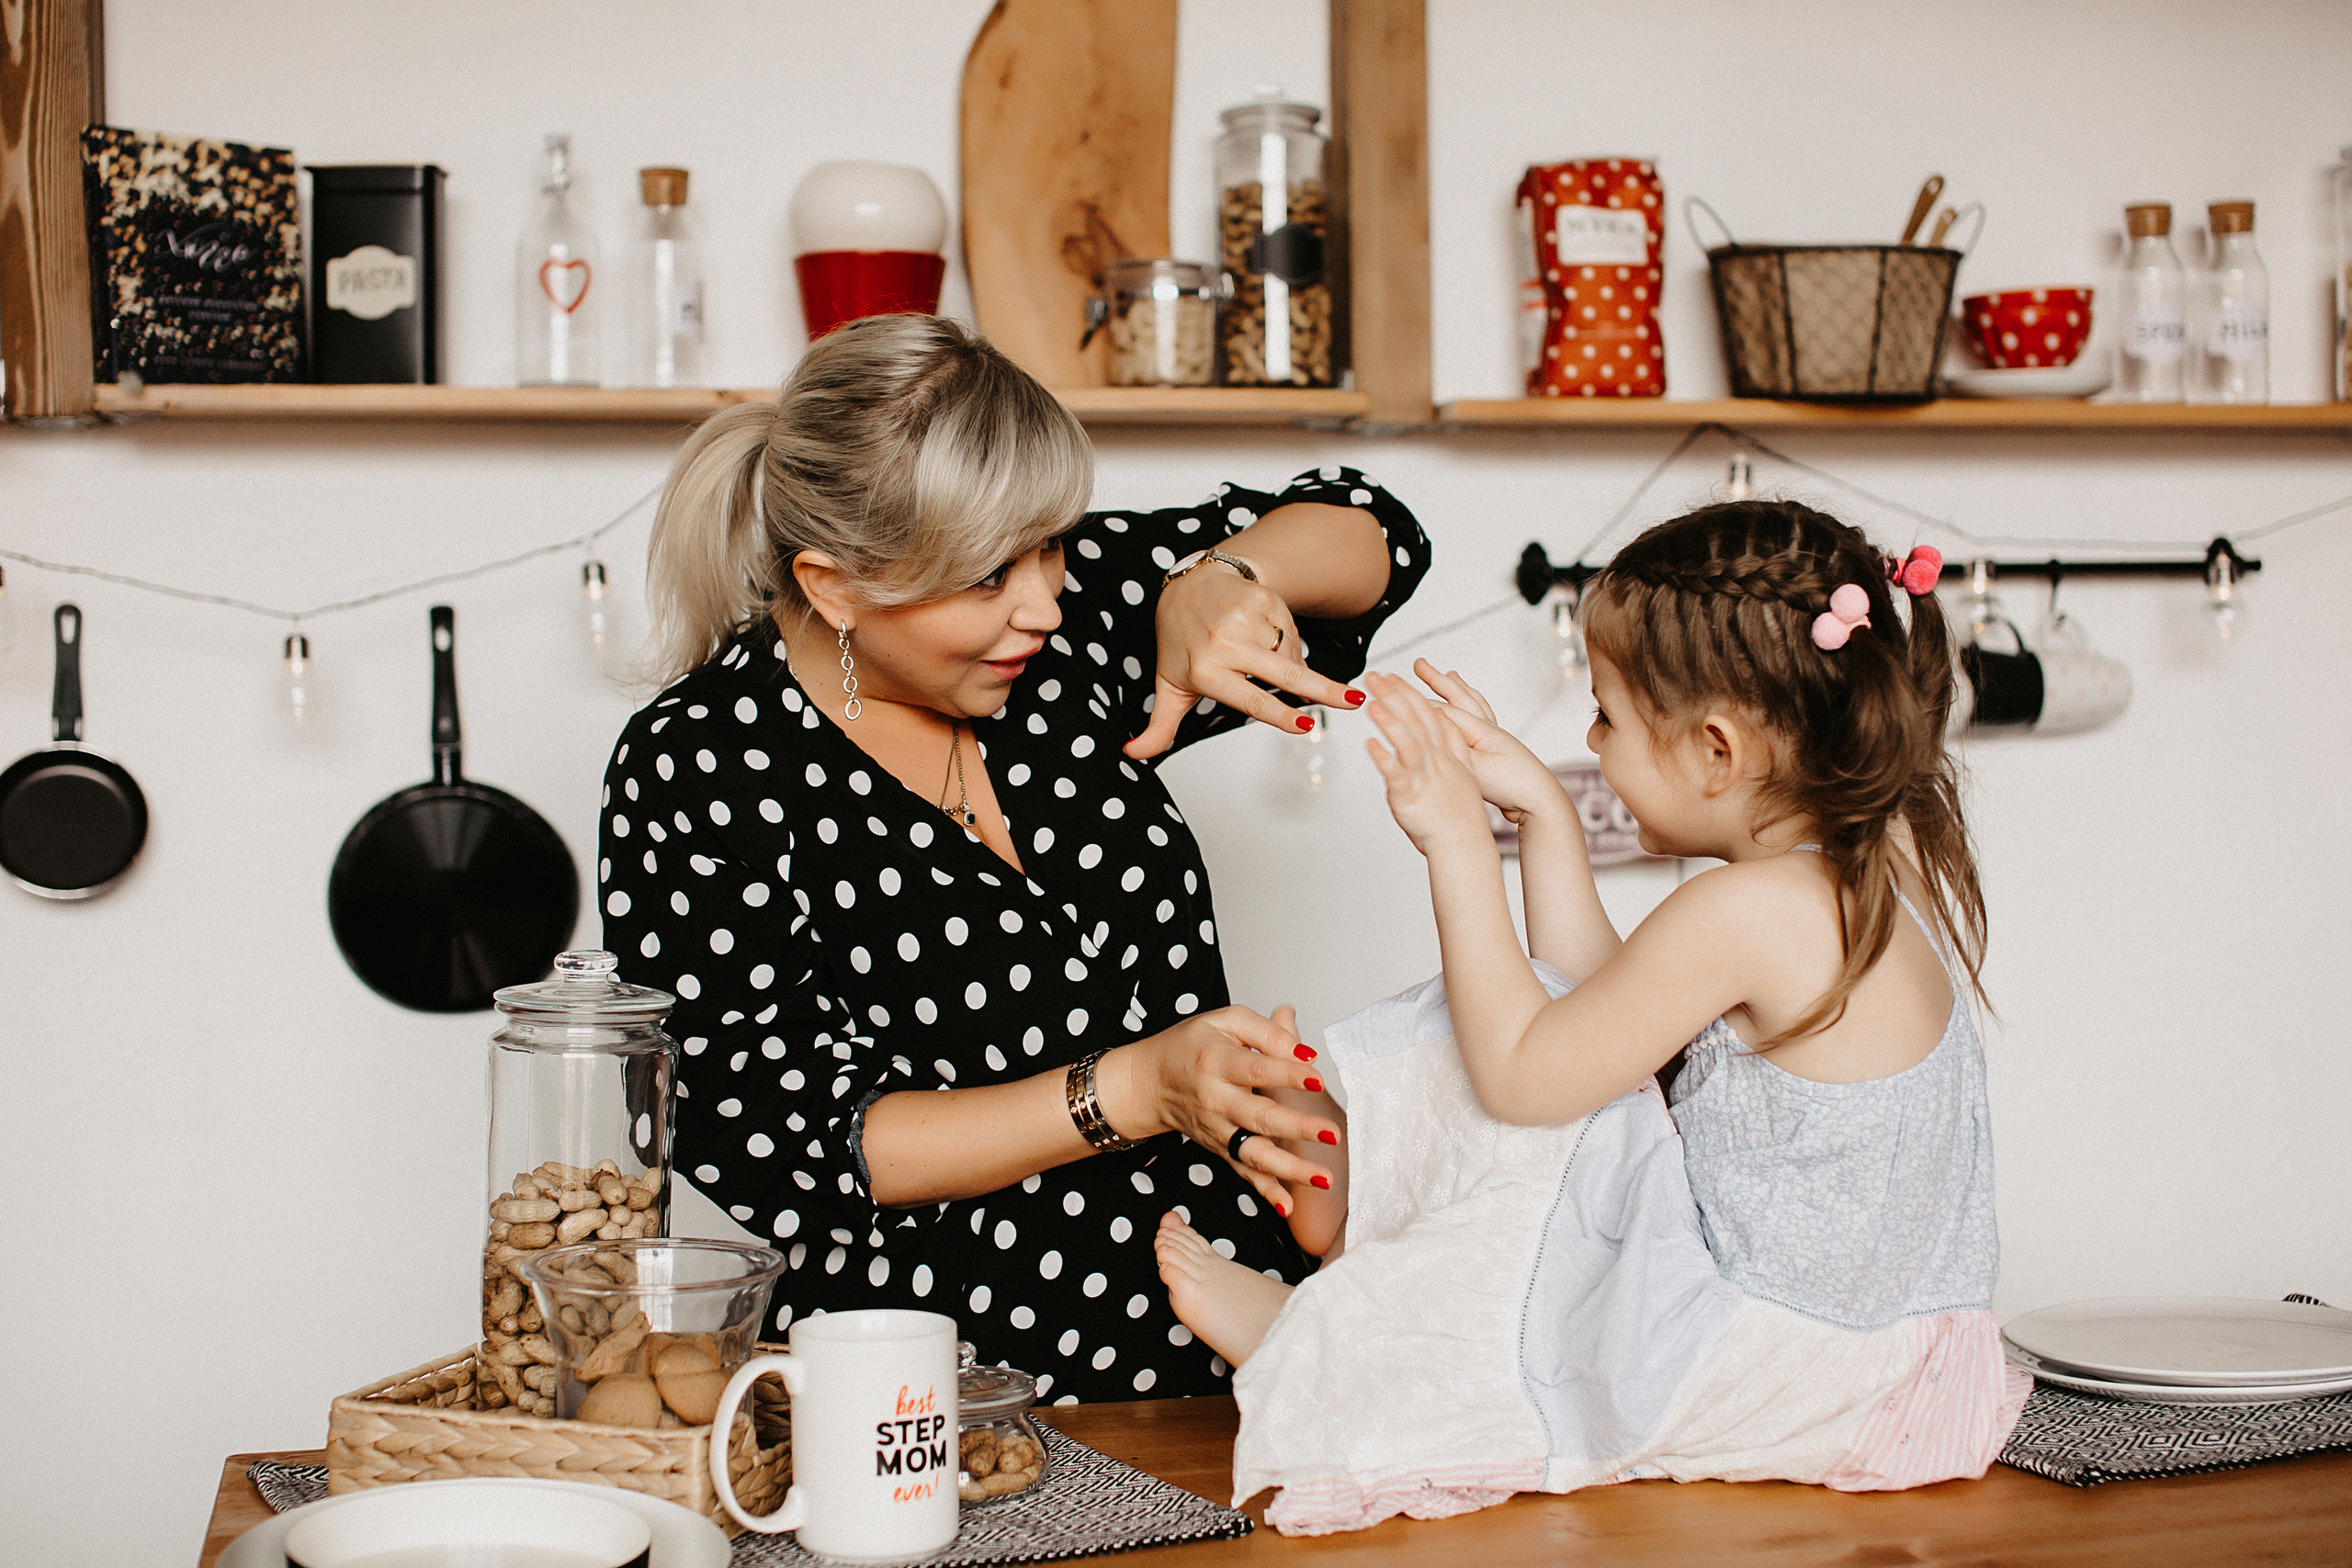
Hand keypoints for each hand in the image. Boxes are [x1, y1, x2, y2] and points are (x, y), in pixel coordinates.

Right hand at [1097, 1004, 1336, 1213]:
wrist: (1149, 1082)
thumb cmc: (1190, 1047)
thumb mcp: (1224, 1021)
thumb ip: (1266, 1032)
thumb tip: (1304, 1051)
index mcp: (1217, 1062)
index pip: (1256, 1069)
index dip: (1287, 1074)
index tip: (1317, 1077)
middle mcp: (1216, 1100)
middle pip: (1260, 1116)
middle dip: (1298, 1128)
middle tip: (1332, 1133)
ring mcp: (1219, 1130)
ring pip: (1255, 1152)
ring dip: (1290, 1168)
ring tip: (1323, 1177)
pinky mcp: (1221, 1149)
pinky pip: (1244, 1173)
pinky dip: (1265, 1191)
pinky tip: (1288, 1204)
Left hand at [1124, 558, 1365, 759]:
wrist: (1190, 585)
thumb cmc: (1181, 642)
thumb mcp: (1168, 685)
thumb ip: (1159, 726)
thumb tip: (1132, 755)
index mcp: (1204, 671)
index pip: (1249, 699)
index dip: (1278, 715)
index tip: (1304, 727)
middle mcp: (1225, 643)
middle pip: (1284, 675)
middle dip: (1324, 690)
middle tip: (1357, 702)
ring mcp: (1245, 619)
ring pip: (1289, 654)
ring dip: (1289, 666)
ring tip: (1262, 660)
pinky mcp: (1262, 599)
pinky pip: (1290, 632)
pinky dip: (1287, 643)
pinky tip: (1266, 638)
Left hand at [1362, 670, 1496, 856]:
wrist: (1464, 843)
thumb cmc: (1459, 812)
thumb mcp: (1462, 770)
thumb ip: (1452, 742)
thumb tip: (1442, 717)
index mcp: (1445, 754)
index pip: (1426, 715)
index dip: (1409, 694)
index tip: (1392, 676)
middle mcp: (1435, 762)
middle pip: (1416, 722)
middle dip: (1394, 696)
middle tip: (1374, 676)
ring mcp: (1423, 779)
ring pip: (1407, 743)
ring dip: (1389, 721)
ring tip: (1372, 703)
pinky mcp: (1410, 797)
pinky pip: (1396, 775)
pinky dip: (1384, 759)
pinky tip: (1370, 744)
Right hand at [1410, 660, 1573, 826]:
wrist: (1538, 801)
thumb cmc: (1509, 784)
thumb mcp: (1471, 765)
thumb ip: (1449, 741)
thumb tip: (1429, 718)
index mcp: (1478, 728)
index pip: (1440, 708)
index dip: (1416, 697)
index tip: (1396, 686)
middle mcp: (1487, 727)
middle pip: (1458, 697)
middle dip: (1436, 680)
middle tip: (1420, 665)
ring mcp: (1494, 737)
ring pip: (1472, 705)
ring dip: (1457, 689)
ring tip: (1450, 676)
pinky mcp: (1497, 751)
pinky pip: (1480, 719)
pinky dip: (1472, 708)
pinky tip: (1470, 713)